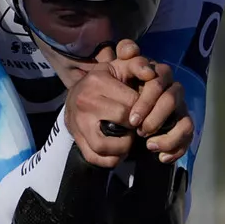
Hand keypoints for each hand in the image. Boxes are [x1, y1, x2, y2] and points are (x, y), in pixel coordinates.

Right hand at [64, 44, 160, 168]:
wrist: (74, 96)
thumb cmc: (105, 81)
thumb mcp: (120, 67)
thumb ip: (138, 64)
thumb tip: (150, 74)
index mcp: (97, 82)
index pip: (132, 102)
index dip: (144, 109)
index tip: (143, 109)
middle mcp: (85, 102)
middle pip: (124, 122)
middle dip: (136, 126)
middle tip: (138, 124)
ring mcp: (78, 124)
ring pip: (108, 146)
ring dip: (124, 146)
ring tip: (128, 138)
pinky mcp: (77, 141)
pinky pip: (98, 158)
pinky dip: (112, 159)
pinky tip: (117, 150)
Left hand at [112, 40, 192, 162]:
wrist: (110, 116)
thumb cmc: (112, 92)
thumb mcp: (113, 74)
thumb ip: (122, 58)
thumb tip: (128, 49)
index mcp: (156, 76)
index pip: (159, 82)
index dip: (147, 100)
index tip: (132, 118)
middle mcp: (171, 91)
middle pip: (172, 100)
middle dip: (156, 117)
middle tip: (139, 131)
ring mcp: (178, 110)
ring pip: (185, 122)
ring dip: (169, 136)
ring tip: (150, 146)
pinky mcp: (180, 128)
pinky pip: (187, 138)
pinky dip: (176, 149)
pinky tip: (161, 157)